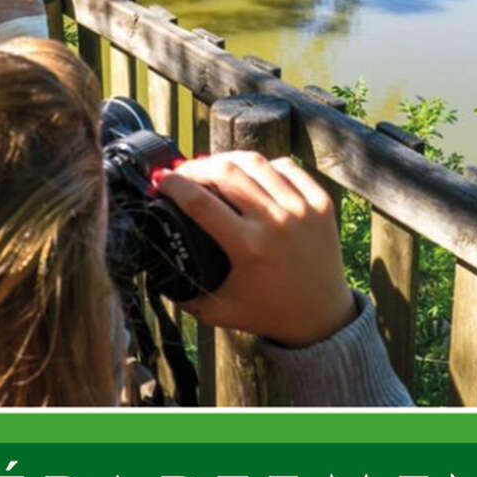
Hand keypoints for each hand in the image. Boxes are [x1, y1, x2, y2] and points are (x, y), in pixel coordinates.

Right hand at [157, 152, 355, 347]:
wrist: (322, 317)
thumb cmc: (268, 313)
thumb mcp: (219, 310)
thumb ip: (183, 295)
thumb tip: (154, 269)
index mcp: (248, 247)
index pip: (200, 201)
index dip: (173, 184)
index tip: (160, 180)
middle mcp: (276, 222)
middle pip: (226, 171)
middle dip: (196, 167)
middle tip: (183, 173)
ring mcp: (302, 209)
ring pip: (256, 162)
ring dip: (226, 159)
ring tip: (211, 167)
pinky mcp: (321, 203)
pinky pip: (286, 167)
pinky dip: (264, 165)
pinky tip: (250, 172)